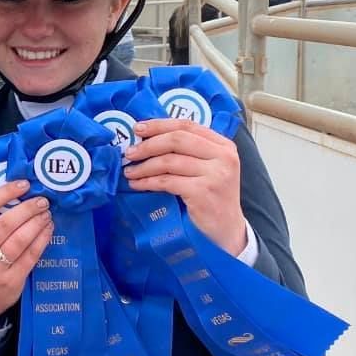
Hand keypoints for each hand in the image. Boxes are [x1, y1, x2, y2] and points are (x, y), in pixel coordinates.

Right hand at [0, 180, 52, 316]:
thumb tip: (19, 195)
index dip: (5, 192)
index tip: (23, 185)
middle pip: (5, 223)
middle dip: (27, 209)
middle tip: (42, 201)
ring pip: (20, 240)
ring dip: (37, 223)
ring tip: (47, 214)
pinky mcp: (12, 280)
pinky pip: (31, 255)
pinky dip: (42, 239)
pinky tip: (48, 229)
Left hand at [123, 119, 246, 254]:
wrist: (226, 230)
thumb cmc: (211, 198)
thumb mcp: (207, 168)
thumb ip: (189, 151)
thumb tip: (147, 138)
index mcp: (223, 145)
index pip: (187, 125)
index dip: (159, 125)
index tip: (138, 128)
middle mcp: (223, 156)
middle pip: (176, 139)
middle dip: (148, 145)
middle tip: (129, 153)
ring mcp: (215, 174)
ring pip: (169, 161)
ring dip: (144, 166)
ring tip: (129, 172)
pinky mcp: (203, 192)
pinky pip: (167, 182)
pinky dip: (147, 182)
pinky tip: (137, 184)